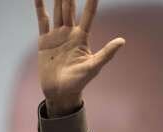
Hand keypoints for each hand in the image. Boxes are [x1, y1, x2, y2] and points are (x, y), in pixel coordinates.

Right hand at [34, 0, 124, 116]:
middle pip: (70, 9)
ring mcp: (57, 35)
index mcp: (82, 38)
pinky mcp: (45, 41)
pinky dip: (40, 8)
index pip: (88, 15)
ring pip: (57, 11)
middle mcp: (70, 33)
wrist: (60, 92)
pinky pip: (42, 21)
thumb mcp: (94, 66)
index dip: (91, 2)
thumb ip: (107, 53)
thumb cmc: (79, 82)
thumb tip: (122, 41)